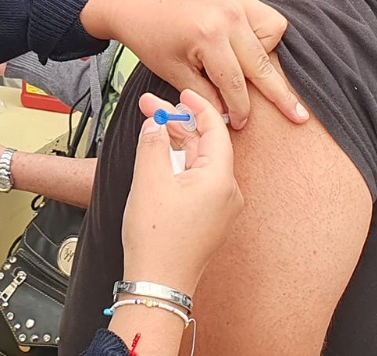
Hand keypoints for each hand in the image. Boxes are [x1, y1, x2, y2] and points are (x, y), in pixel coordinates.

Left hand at [80, 0, 305, 129]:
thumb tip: (231, 115)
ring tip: (248, 67)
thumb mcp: (174, 74)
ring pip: (273, 32)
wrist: (136, 5)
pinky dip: (260, 32)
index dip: (240, 108)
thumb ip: (206, 96)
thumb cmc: (151, 40)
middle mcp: (227, 13)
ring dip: (265, 54)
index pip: (236, 82)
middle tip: (297, 116)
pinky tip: (244, 47)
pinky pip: (263, 15)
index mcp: (209, 35)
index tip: (241, 124)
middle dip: (278, 93)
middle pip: (262, 62)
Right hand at [120, 90, 242, 295]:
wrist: (157, 284)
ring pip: (199, 162)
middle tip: (150, 107)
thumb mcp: (149, 181)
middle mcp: (227, 192)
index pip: (215, 129)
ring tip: (150, 128)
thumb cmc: (157, 239)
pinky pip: (196, 180)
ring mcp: (220, 208)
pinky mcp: (209, 218)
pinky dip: (179, 164)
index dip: (197, 106)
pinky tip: (159, 156)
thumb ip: (153, 143)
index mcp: (220, 180)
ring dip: (176, 143)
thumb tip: (156, 122)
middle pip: (205, 145)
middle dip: (177, 124)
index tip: (181, 92)